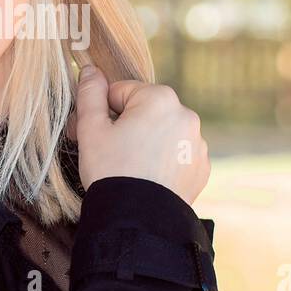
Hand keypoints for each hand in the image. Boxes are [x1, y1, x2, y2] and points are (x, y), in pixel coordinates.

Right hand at [66, 65, 209, 206]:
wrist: (138, 221)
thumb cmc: (111, 171)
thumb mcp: (91, 129)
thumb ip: (90, 93)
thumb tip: (91, 70)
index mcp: (160, 98)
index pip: (120, 93)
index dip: (101, 113)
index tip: (92, 134)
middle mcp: (186, 115)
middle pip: (143, 112)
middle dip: (125, 127)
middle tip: (108, 153)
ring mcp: (197, 143)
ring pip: (161, 133)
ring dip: (145, 143)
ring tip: (129, 168)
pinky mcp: (201, 167)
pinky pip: (176, 155)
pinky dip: (163, 162)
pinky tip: (147, 178)